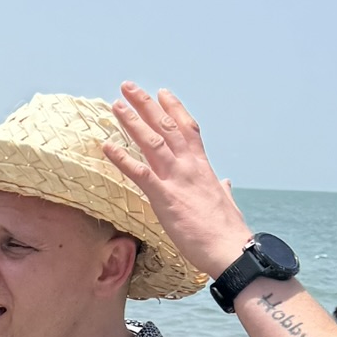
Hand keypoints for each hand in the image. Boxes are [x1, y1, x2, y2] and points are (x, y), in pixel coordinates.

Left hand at [104, 86, 250, 281]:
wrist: (230, 250)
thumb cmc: (228, 231)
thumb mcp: (226, 203)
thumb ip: (223, 189)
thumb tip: (225, 182)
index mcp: (203, 167)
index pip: (188, 129)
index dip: (174, 109)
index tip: (162, 93)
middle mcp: (189, 167)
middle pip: (166, 127)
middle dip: (146, 105)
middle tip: (128, 87)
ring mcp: (177, 180)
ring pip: (152, 142)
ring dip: (132, 122)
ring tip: (116, 105)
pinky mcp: (165, 198)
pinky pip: (139, 173)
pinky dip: (122, 158)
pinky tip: (106, 146)